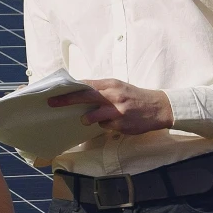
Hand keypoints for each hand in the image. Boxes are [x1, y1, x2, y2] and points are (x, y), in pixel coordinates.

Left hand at [49, 78, 172, 135]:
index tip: (55, 91)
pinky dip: (105, 125)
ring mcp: (118, 112)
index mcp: (111, 85)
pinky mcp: (122, 125)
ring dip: (87, 119)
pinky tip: (113, 122)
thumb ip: (100, 88)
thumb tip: (78, 89)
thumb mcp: (118, 86)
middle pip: (85, 97)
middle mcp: (113, 96)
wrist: (159, 108)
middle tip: (53, 103)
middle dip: (67, 100)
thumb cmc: (134, 96)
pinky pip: (105, 127)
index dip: (69, 88)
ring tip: (86, 119)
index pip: (85, 85)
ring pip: (93, 117)